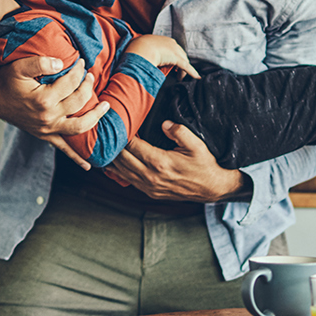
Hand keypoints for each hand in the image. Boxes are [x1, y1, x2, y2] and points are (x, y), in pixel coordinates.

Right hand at [0, 56, 108, 168]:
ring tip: (105, 106)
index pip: (71, 82)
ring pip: (79, 127)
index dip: (79, 70)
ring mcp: (47, 129)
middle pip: (79, 101)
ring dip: (95, 117)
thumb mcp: (19, 66)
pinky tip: (88, 166)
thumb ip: (40, 63)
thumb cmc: (6, 81)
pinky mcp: (45, 136)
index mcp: (43, 99)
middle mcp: (48, 117)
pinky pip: (63, 149)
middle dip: (88, 86)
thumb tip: (61, 63)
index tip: (82, 62)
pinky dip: (77, 158)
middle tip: (90, 76)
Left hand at [107, 121, 246, 201]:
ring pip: (122, 172)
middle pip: (122, 159)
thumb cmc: (205, 165)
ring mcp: (150, 187)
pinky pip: (129, 181)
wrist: (213, 188)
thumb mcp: (196, 145)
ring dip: (112, 160)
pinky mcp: (151, 192)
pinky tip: (113, 164)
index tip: (116, 124)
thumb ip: (179, 131)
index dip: (122, 135)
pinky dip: (118, 172)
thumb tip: (164, 123)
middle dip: (112, 146)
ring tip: (102, 148)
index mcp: (160, 162)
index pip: (132, 146)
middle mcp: (151, 176)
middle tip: (104, 133)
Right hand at [124, 35, 199, 78]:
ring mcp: (174, 49)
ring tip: (180, 77)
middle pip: (180, 53)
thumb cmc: (136, 49)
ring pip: (183, 60)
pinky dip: (192, 72)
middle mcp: (170, 43)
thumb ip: (144, 51)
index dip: (172, 56)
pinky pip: (186, 66)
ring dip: (183, 70)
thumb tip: (140, 56)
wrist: (139, 49)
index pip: (171, 48)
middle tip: (177, 71)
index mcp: (161, 40)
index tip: (170, 62)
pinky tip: (196, 77)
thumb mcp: (140, 48)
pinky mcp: (176, 58)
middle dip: (180, 62)